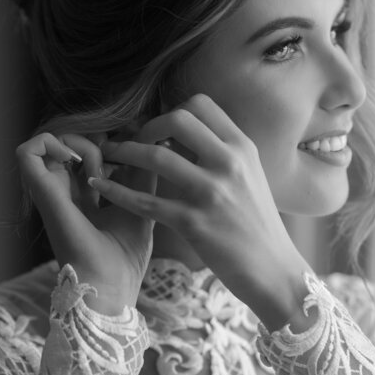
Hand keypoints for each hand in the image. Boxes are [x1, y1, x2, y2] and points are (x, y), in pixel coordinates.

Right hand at [15, 130, 155, 311]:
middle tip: (114, 166)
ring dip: (77, 144)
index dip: (105, 146)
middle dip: (94, 143)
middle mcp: (64, 194)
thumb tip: (147, 139)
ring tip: (99, 170)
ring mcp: (51, 193)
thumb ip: (141, 174)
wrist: (111, 286)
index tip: (128, 157)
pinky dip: (48, 143)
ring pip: (50, 142)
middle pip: (68, 145)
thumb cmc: (126, 257)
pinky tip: (75, 161)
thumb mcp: (142, 205)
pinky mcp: (42, 195)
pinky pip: (26, 152)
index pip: (84, 155)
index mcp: (84, 198)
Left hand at [89, 94, 308, 324]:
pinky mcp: (193, 223)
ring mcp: (211, 193)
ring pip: (155, 157)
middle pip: (178, 119)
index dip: (172, 111)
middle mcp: (229, 164)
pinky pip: (145, 201)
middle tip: (133, 141)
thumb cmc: (258, 224)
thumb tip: (184, 134)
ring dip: (125, 153)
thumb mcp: (250, 177)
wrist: (274, 269)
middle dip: (147, 126)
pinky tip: (100, 188)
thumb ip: (221, 153)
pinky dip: (117, 192)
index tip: (159, 129)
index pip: (201, 105)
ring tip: (110, 158)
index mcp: (243, 148)